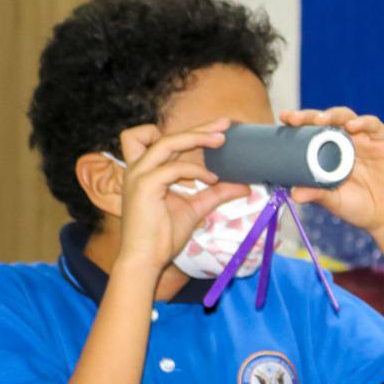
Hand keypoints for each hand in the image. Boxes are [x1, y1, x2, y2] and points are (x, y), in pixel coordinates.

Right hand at [115, 121, 249, 272]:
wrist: (144, 259)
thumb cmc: (163, 236)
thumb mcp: (196, 209)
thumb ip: (216, 194)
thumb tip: (244, 186)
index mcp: (147, 171)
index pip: (162, 139)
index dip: (187, 132)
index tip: (217, 130)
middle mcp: (138, 168)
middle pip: (166, 135)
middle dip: (198, 127)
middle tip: (225, 124)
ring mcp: (138, 175)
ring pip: (167, 143)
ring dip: (196, 138)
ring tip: (221, 140)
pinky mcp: (144, 186)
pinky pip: (174, 169)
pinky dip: (195, 171)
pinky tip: (211, 179)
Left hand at [281, 108, 383, 234]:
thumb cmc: (360, 207)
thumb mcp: (335, 201)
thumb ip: (317, 194)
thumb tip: (294, 194)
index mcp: (330, 153)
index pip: (312, 132)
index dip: (299, 123)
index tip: (284, 119)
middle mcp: (346, 142)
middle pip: (327, 120)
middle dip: (310, 115)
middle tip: (296, 118)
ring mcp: (365, 140)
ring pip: (347, 117)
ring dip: (333, 114)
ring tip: (321, 120)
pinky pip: (373, 125)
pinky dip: (362, 122)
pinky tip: (352, 126)